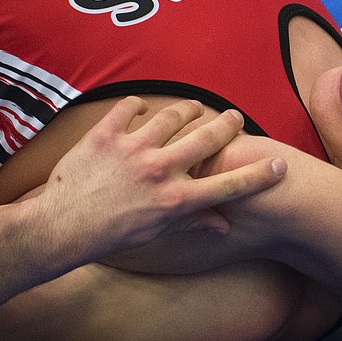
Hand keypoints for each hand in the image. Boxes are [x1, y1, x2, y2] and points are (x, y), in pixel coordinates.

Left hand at [36, 97, 285, 257]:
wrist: (61, 227)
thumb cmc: (111, 234)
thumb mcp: (157, 230)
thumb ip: (192, 220)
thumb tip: (222, 224)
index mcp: (177, 199)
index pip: (229, 186)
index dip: (259, 176)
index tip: (280, 166)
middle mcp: (161, 170)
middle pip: (207, 139)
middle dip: (228, 126)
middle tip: (236, 117)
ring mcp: (133, 150)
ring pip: (171, 117)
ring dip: (187, 110)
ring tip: (194, 107)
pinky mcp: (105, 136)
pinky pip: (127, 110)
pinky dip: (137, 106)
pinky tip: (141, 108)